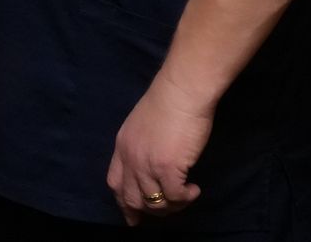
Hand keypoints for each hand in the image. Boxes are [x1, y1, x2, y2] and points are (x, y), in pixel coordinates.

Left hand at [106, 73, 211, 224]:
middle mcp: (130, 159)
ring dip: (172, 205)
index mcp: (122, 147)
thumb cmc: (167, 104)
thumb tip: (151, 165)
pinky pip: (175, 197)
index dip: (123, 203)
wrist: (180, 92)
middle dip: (148, 211)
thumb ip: (141, 146)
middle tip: (166, 213)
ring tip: (185, 196)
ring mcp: (147, 165)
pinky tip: (194, 189)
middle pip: (131, 198)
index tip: (132, 217)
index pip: (115, 184)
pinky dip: (186, 198)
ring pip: (154, 202)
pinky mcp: (167, 168)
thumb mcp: (142, 126)